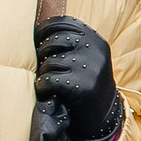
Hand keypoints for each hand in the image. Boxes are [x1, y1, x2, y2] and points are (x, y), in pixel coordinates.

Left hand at [34, 16, 122, 140]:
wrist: (104, 117)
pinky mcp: (82, 87)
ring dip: (44, 73)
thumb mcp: (87, 58)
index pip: (64, 23)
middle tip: (44, 66)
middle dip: (43, 53)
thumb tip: (37, 31)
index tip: (36, 38)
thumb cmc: (87, 83)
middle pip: (54, 41)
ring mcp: (90, 68)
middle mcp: (95, 51)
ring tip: (50, 82)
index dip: (44, 29)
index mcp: (95, 40)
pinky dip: (43, 86)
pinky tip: (48, 91)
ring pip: (50, 62)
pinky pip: (49, 80)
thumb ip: (70, 43)